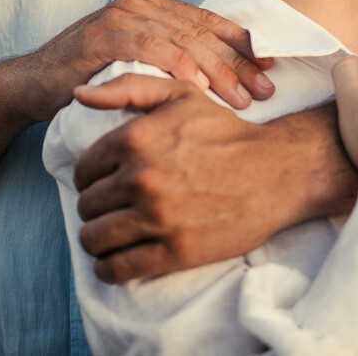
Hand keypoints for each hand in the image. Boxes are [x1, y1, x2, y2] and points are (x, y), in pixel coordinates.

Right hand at [21, 0, 273, 121]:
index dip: (243, 45)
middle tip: (267, 88)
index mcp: (153, 6)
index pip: (207, 23)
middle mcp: (140, 4)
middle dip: (239, 62)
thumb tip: (225, 77)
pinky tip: (200, 88)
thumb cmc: (90, 80)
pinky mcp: (102, 35)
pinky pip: (150, 49)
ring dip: (217, 70)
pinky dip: (178, 68)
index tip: (272, 67)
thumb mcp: (138, 66)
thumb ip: (171, 60)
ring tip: (242, 97)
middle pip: (201, 32)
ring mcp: (120, 17)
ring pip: (182, 40)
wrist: (32, 85)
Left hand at [71, 75, 353, 282]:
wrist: (277, 171)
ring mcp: (157, 218)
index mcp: (135, 138)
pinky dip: (109, 268)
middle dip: (96, 209)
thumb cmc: (226, 131)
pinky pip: (117, 269)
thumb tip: (79, 94)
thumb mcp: (180, 95)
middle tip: (113, 210)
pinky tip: (117, 260)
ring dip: (98, 240)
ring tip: (112, 236)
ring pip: (95, 239)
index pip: (82, 171)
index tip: (104, 184)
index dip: (90, 179)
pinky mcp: (174, 252)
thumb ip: (127, 89)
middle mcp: (141, 178)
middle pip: (87, 206)